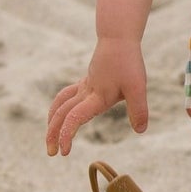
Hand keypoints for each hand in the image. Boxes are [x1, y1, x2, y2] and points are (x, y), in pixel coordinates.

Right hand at [45, 36, 149, 155]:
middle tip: (51, 153)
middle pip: (61, 114)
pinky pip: (65, 96)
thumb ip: (138, 110)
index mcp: (96, 97)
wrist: (118, 38)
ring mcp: (84, 87)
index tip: (64, 152)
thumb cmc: (128, 62)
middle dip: (53, 134)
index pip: (75, 118)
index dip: (67, 135)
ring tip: (50, 137)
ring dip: (51, 121)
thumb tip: (140, 131)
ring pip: (59, 104)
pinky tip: (62, 115)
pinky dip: (58, 108)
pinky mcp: (86, 82)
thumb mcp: (138, 87)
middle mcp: (86, 93)